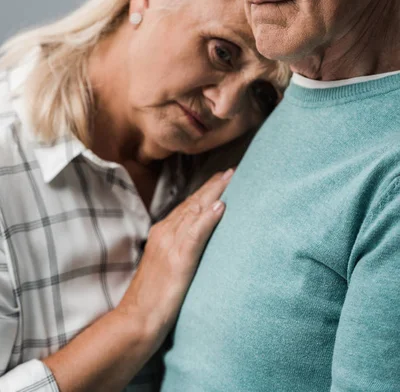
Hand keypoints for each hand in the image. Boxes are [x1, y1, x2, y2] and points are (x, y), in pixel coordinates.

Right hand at [116, 169, 232, 347]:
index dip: (204, 192)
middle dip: (212, 185)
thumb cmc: (151, 298)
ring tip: (230, 178)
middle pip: (192, 203)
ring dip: (214, 193)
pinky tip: (220, 206)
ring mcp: (170, 244)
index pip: (186, 206)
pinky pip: (195, 233)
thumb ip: (176, 249)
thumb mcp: (164, 267)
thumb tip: (194, 241)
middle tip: (231, 170)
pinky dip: (208, 218)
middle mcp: (164, 233)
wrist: (136, 320)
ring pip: (195, 211)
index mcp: (161, 234)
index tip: (220, 178)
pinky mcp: (178, 259)